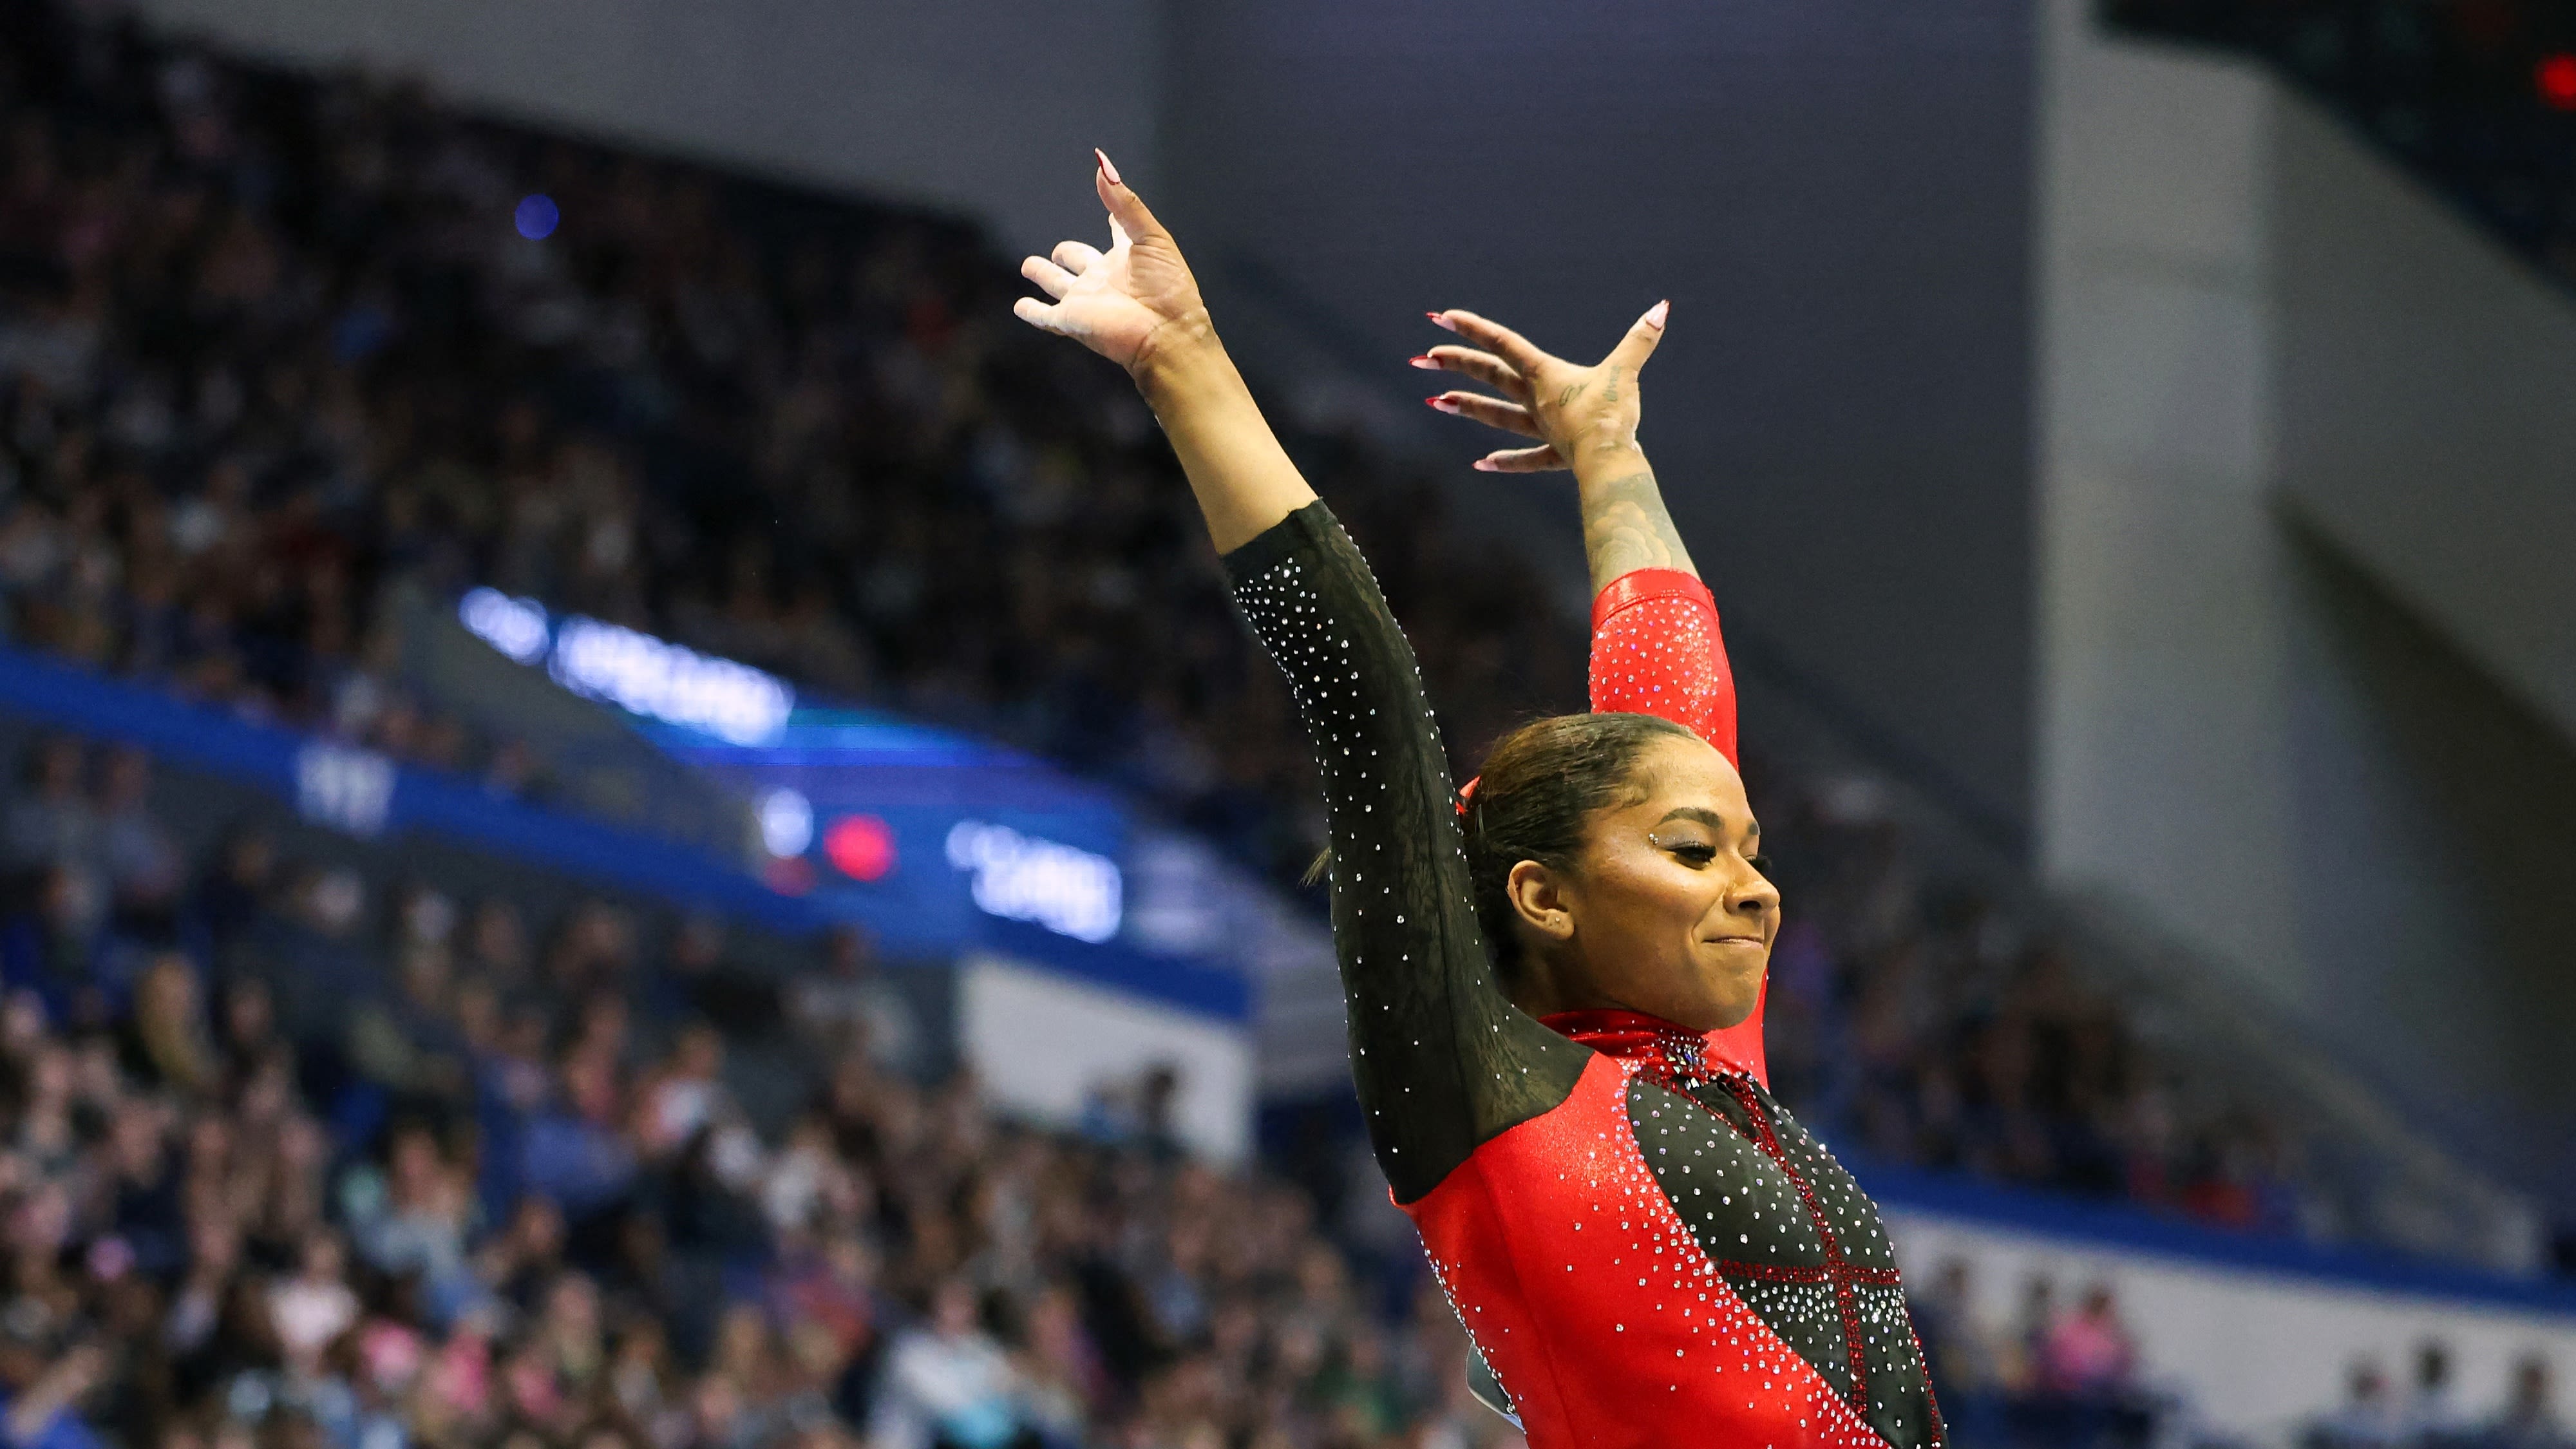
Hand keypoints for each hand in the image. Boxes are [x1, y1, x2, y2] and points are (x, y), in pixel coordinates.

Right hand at [1014, 151, 1206, 372]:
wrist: (1165, 334)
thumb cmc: (1168, 288)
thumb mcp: (1151, 236)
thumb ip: (1124, 203)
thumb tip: (1103, 167)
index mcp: (1127, 256)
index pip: (1118, 232)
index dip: (1114, 217)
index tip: (1108, 204)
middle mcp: (1104, 277)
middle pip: (1079, 260)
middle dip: (1068, 253)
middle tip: (1060, 250)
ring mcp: (1086, 300)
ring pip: (1057, 284)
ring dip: (1043, 275)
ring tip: (1029, 266)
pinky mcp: (1071, 320)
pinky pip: (1045, 315)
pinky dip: (1032, 311)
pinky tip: (1020, 306)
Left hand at [1415, 301, 1667, 471]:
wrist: (1609, 462)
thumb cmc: (1613, 415)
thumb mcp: (1626, 372)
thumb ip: (1641, 340)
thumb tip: (1661, 309)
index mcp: (1545, 375)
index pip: (1503, 344)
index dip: (1473, 328)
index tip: (1441, 317)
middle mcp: (1536, 400)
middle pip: (1489, 377)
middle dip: (1456, 365)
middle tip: (1422, 358)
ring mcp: (1541, 428)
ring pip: (1496, 415)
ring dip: (1466, 408)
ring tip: (1436, 403)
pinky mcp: (1556, 454)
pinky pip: (1526, 458)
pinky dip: (1505, 461)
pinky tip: (1481, 463)